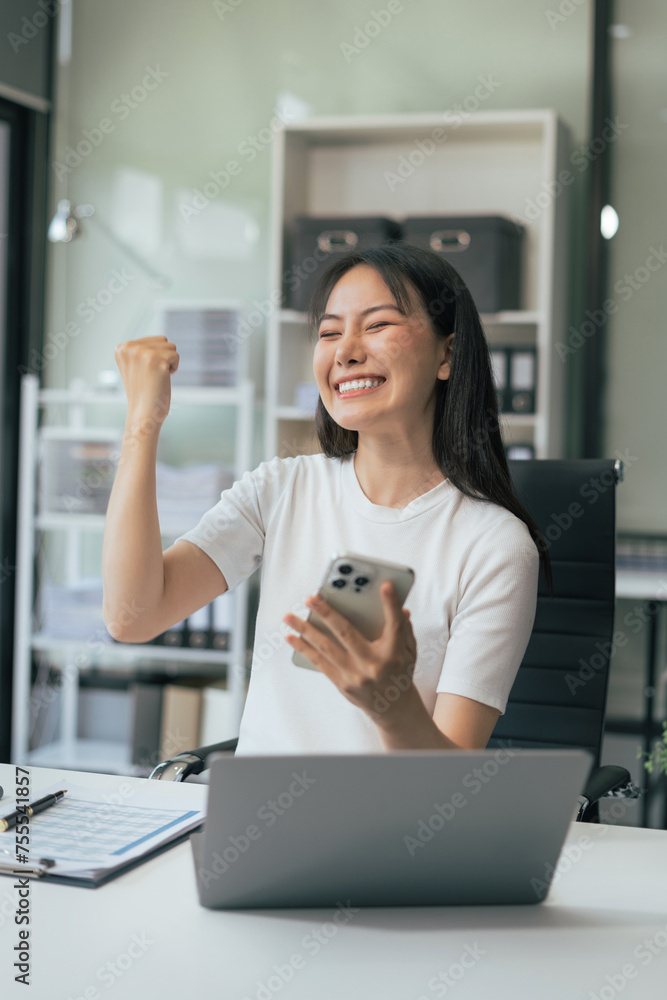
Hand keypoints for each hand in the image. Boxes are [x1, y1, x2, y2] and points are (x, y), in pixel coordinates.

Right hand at [114, 336, 178, 429]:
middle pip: (163, 340)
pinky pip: (176, 357)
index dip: (155, 357)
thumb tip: (162, 340)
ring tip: (156, 377)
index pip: (153, 340)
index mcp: (122, 348)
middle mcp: (130, 347)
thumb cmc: (143, 393)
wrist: (143, 414)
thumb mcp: (135, 365)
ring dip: (169, 363)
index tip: (144, 373)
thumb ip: (141, 350)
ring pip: (171, 346)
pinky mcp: (156, 361)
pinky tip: (162, 380)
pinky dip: (173, 369)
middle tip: (152, 376)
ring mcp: (142, 353)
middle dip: (163, 357)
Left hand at [283, 582, 417, 721]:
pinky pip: (319, 662)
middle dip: (326, 613)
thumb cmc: (399, 672)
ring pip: (326, 648)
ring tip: (289, 616)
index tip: (385, 585)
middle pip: (347, 633)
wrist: (392, 707)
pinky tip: (291, 637)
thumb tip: (398, 606)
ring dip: (305, 630)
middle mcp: (373, 665)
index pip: (395, 625)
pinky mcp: (342, 684)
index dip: (391, 604)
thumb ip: (404, 628)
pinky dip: (304, 649)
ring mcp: (355, 675)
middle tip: (310, 598)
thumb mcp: (409, 650)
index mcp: (394, 653)